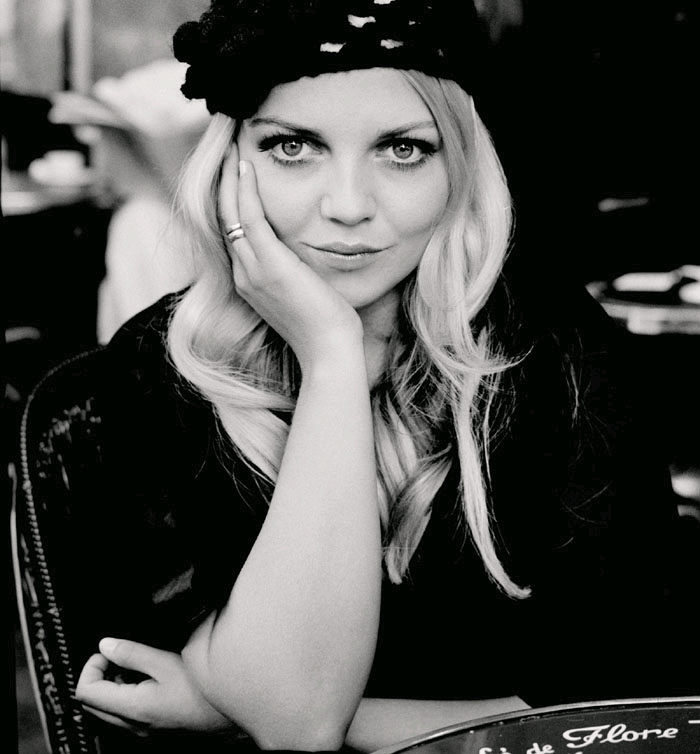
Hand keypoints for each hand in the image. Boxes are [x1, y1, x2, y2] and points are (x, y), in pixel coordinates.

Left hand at [75, 638, 231, 734]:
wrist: (229, 714)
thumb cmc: (203, 690)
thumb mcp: (166, 662)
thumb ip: (132, 654)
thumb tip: (106, 645)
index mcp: (132, 708)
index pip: (86, 692)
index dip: (90, 667)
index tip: (106, 651)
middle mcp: (132, 725)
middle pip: (92, 704)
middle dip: (98, 676)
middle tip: (117, 656)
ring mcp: (141, 731)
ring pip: (106, 711)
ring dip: (111, 686)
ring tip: (134, 666)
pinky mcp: (151, 730)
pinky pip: (123, 716)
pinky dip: (124, 696)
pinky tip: (147, 680)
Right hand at [220, 145, 362, 371]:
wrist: (328, 350)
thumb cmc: (325, 325)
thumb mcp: (304, 292)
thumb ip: (296, 270)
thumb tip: (307, 252)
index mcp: (250, 280)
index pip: (234, 232)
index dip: (232, 201)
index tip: (238, 173)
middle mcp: (243, 274)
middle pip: (224, 218)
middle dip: (224, 183)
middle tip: (228, 151)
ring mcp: (252, 270)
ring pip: (230, 213)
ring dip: (230, 178)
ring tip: (233, 150)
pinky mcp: (269, 266)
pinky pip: (249, 218)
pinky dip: (245, 190)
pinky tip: (248, 167)